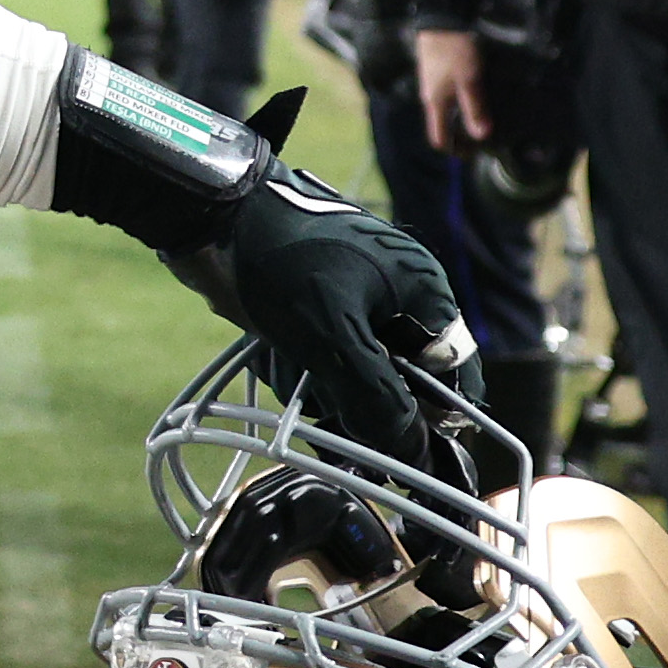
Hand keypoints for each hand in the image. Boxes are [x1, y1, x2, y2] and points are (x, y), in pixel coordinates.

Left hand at [194, 164, 471, 461]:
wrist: (215, 219)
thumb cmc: (283, 264)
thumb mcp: (335, 337)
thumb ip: (377, 396)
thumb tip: (413, 448)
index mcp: (422, 289)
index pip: (453, 367)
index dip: (434, 409)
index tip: (405, 443)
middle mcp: (398, 295)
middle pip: (404, 376)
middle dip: (365, 398)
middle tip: (334, 412)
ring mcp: (356, 301)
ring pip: (359, 372)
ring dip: (325, 385)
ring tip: (292, 368)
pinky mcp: (317, 308)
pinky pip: (324, 357)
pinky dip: (301, 367)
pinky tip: (273, 357)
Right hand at [413, 26, 491, 154]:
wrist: (440, 20)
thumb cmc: (455, 50)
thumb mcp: (470, 80)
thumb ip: (474, 109)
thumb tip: (481, 137)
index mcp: (436, 103)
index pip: (438, 138)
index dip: (455, 151)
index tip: (474, 154)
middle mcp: (430, 98)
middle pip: (442, 127)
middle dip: (461, 138)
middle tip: (484, 139)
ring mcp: (431, 85)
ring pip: (445, 113)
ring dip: (461, 122)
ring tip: (484, 120)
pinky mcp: (436, 74)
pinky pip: (447, 99)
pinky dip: (459, 107)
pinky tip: (475, 100)